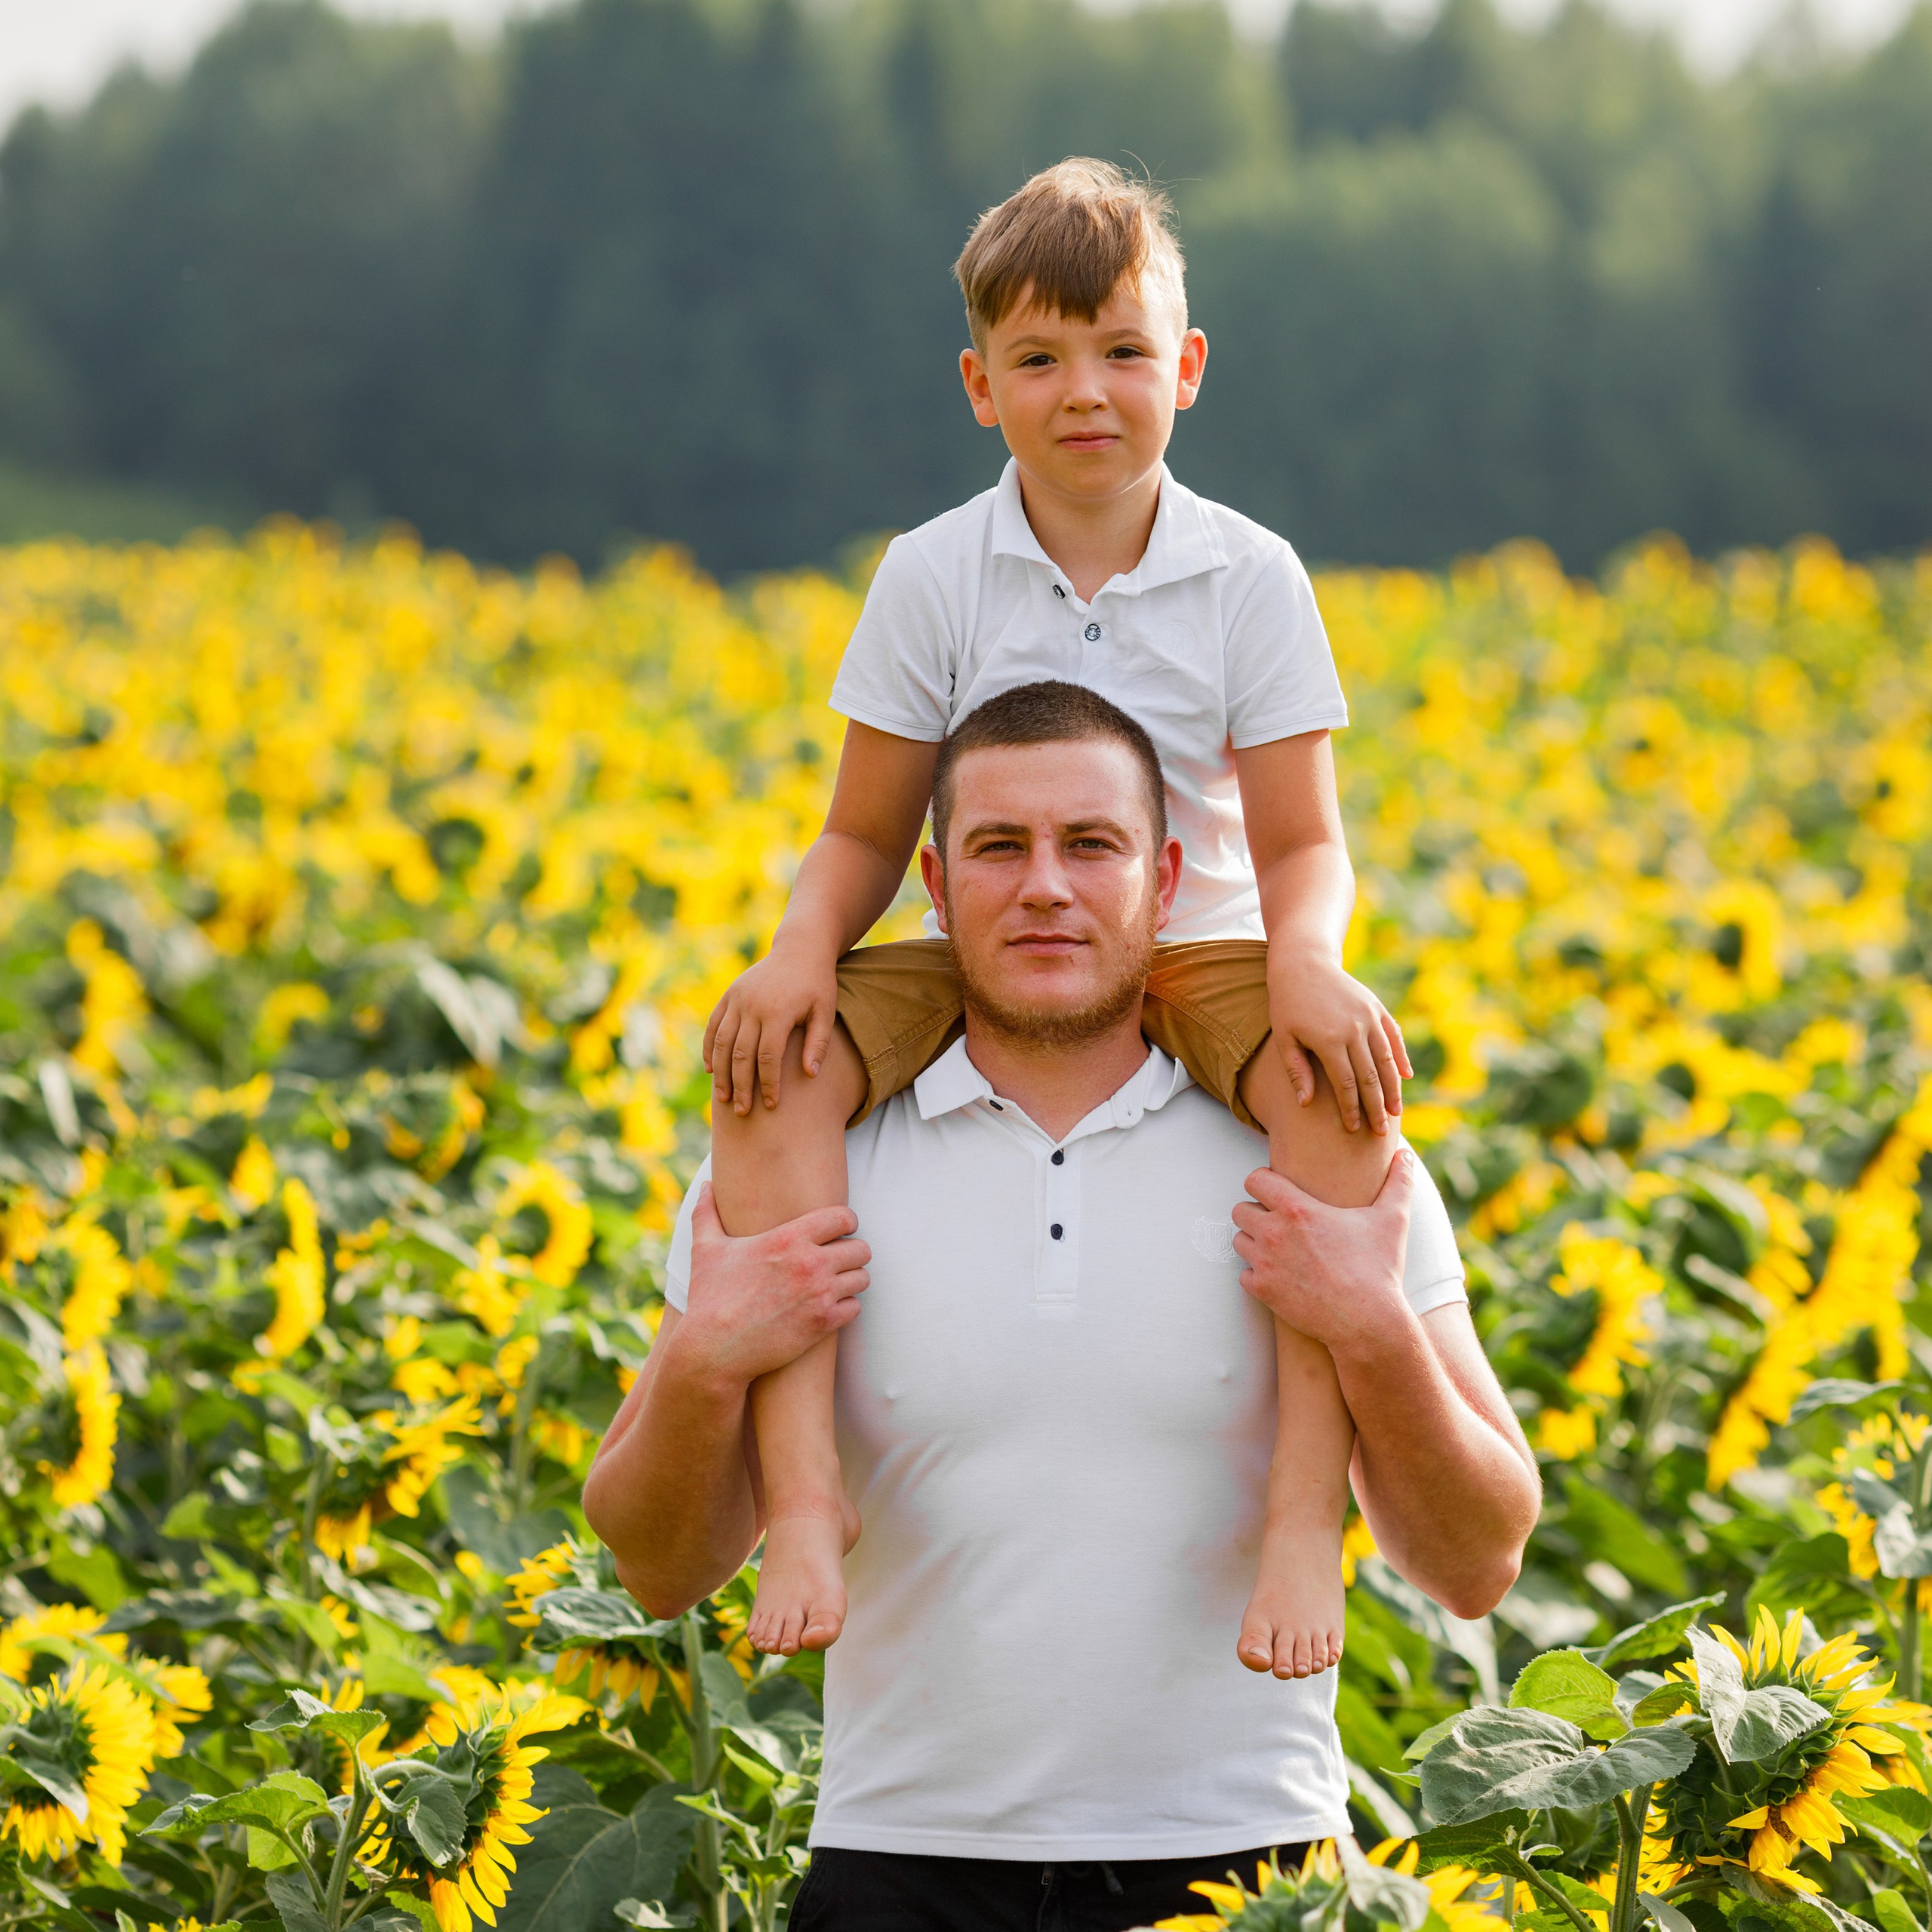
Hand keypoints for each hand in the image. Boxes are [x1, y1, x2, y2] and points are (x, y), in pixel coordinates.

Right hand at [675, 1184, 869, 1388]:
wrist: (714, 1350)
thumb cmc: (710, 1298)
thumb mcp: (705, 1249)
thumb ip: (707, 1212)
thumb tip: (705, 1184)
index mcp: (788, 1238)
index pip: (843, 1217)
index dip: (845, 1223)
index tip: (839, 1231)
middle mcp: (809, 1263)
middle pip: (861, 1248)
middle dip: (851, 1253)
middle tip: (837, 1260)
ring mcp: (819, 1295)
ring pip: (862, 1278)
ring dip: (850, 1281)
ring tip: (834, 1284)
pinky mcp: (823, 1324)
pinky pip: (855, 1307)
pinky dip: (845, 1308)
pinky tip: (828, 1307)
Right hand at [703, 944, 839, 1114]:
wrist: (800, 948)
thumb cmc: (817, 984)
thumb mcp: (825, 1011)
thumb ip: (818, 1043)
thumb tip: (809, 1075)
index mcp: (778, 1011)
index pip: (768, 1057)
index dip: (768, 1084)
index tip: (771, 1105)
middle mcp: (753, 1006)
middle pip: (741, 1055)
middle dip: (741, 1086)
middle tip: (742, 1112)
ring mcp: (737, 999)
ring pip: (722, 1043)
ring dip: (721, 1073)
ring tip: (723, 1099)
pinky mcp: (729, 995)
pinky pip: (714, 1027)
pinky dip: (710, 1049)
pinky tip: (710, 1070)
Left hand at [1231, 1149, 1414, 1355]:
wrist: (1368, 1323)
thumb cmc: (1379, 1269)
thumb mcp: (1392, 1220)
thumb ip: (1398, 1182)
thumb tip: (1406, 1154)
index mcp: (1298, 1210)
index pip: (1254, 1179)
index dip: (1265, 1182)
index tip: (1280, 1190)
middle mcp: (1274, 1233)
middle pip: (1240, 1209)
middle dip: (1257, 1212)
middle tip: (1280, 1222)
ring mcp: (1265, 1264)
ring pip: (1239, 1240)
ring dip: (1254, 1242)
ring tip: (1280, 1248)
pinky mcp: (1262, 1291)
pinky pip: (1243, 1273)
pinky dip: (1257, 1274)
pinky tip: (1281, 1275)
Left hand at [1268, 950, 1411, 1133]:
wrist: (1303, 963)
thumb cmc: (1287, 1005)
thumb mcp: (1284, 1038)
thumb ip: (1296, 1071)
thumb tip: (1305, 1104)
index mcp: (1329, 1040)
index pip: (1346, 1085)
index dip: (1351, 1110)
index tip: (1354, 1129)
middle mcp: (1354, 1029)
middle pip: (1370, 1077)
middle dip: (1376, 1108)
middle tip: (1382, 1132)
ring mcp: (1369, 1017)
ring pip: (1387, 1060)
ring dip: (1393, 1088)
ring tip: (1396, 1112)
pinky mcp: (1377, 1008)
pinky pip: (1393, 1037)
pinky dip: (1401, 1057)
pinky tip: (1406, 1077)